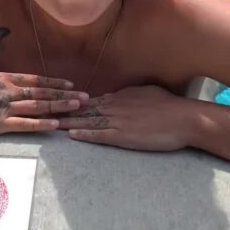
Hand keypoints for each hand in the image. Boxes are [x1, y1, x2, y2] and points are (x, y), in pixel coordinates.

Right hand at [0, 72, 89, 135]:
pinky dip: (42, 124)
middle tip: (86, 97)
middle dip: (65, 95)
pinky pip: (25, 124)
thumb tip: (16, 86)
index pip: (36, 80)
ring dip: (60, 107)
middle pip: (42, 93)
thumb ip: (1, 83)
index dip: (55, 83)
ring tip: (78, 108)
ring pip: (38, 106)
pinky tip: (56, 125)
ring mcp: (4, 107)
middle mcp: (7, 90)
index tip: (71, 85)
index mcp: (4, 78)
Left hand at [56, 84, 191, 150]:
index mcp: (120, 96)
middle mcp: (115, 106)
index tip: (59, 104)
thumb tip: (120, 96)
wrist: (184, 118)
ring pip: (87, 121)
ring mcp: (117, 121)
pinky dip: (83, 134)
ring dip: (68, 122)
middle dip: (64, 110)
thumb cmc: (170, 106)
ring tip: (51, 123)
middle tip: (46, 111)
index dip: (74, 103)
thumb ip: (130, 95)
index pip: (92, 99)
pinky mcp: (123, 136)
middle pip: (83, 109)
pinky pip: (98, 135)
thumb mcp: (147, 93)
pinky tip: (71, 135)